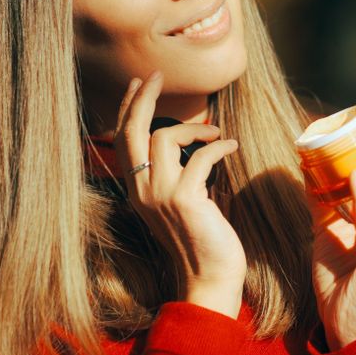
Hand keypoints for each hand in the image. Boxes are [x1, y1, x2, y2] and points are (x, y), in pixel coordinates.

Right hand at [115, 72, 245, 317]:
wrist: (209, 278)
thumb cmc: (202, 242)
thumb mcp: (181, 204)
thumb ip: (177, 177)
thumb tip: (192, 146)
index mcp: (137, 191)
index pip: (123, 141)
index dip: (129, 109)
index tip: (140, 85)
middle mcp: (141, 191)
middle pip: (132, 131)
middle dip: (143, 98)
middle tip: (157, 75)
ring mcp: (161, 195)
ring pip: (165, 137)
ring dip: (194, 128)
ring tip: (216, 133)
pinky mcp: (186, 198)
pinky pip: (201, 155)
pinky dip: (219, 146)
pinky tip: (231, 146)